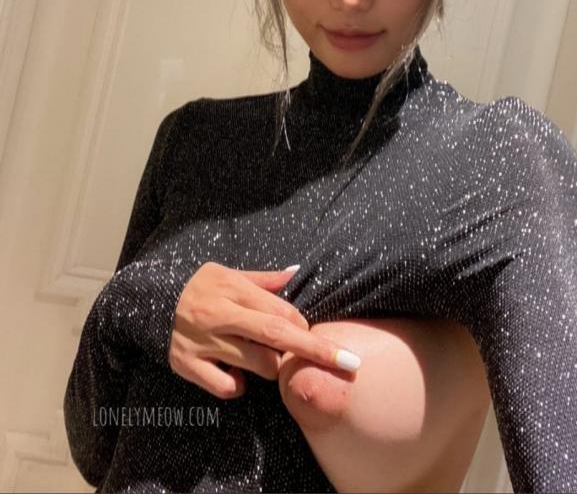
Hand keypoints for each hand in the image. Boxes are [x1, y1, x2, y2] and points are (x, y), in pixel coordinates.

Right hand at [168, 261, 361, 398]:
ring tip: (260, 355)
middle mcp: (220, 315)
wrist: (147, 300)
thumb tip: (296, 271)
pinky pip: (228, 387)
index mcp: (232, 289)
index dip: (304, 326)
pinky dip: (239, 384)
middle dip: (316, 350)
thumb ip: (263, 279)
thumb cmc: (198, 286)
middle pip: (277, 336)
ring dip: (271, 365)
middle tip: (347, 362)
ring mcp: (204, 342)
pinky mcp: (188, 365)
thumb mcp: (228, 273)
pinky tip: (235, 372)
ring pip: (258, 364)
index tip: (316, 334)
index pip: (281, 310)